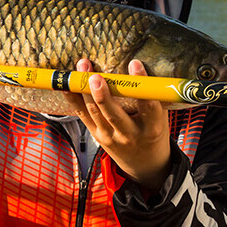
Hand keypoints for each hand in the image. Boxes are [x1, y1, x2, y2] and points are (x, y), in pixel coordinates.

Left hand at [72, 58, 171, 191]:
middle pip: (113, 114)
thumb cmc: (154, 133)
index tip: (134, 63)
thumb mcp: (161, 118)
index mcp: (151, 128)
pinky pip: (82, 116)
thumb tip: (142, 61)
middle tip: (95, 77)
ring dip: (85, 90)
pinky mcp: (97, 136)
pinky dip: (73, 99)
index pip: (148, 105)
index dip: (140, 84)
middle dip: (102, 95)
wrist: (144, 165)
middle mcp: (129, 135)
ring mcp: (110, 137)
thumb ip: (151, 97)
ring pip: (94, 112)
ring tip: (81, 68)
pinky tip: (66, 85)